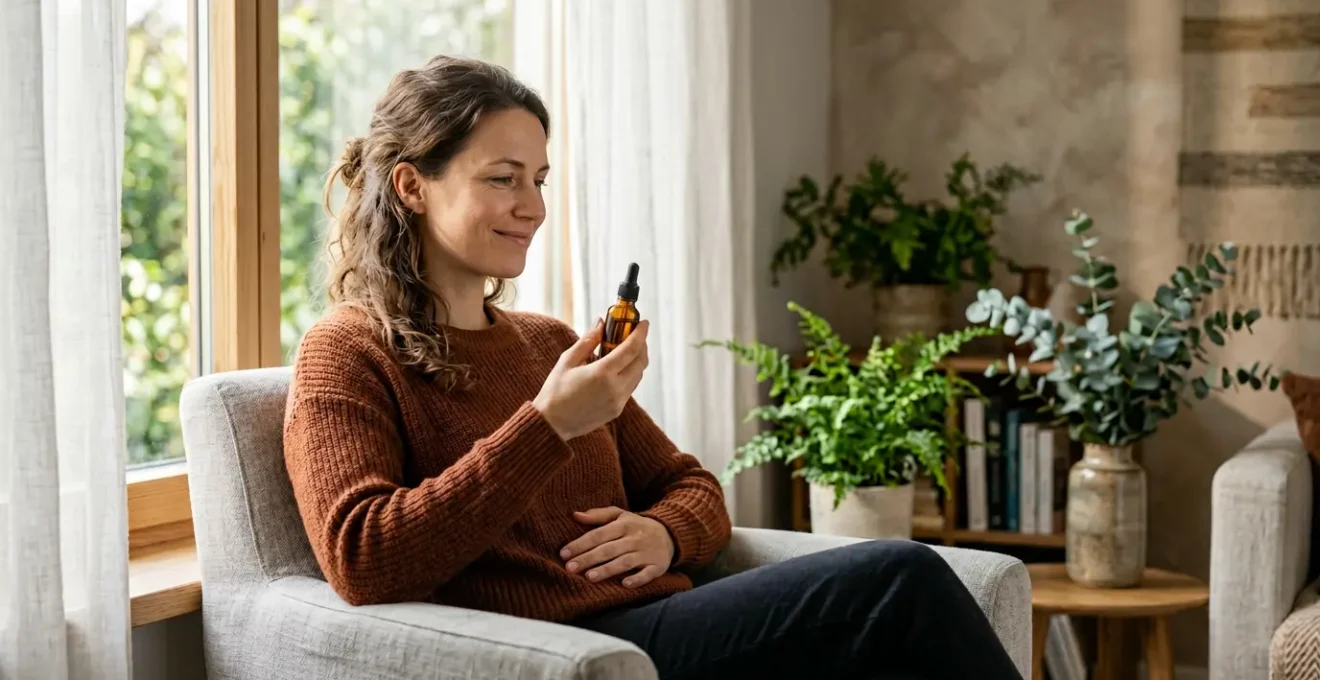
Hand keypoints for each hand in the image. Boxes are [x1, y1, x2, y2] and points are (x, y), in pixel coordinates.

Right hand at [533, 319, 649, 439]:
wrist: (552, 424)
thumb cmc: (555, 391)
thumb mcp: (568, 361)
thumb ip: (588, 340)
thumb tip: (601, 323)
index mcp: (602, 373)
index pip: (631, 348)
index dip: (641, 333)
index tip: (644, 323)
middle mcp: (615, 388)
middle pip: (640, 362)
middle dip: (642, 345)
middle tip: (634, 335)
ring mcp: (618, 401)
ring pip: (638, 375)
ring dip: (637, 360)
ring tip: (626, 349)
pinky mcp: (617, 410)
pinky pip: (630, 388)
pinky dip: (630, 374)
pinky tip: (618, 368)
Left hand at [560, 506, 673, 587]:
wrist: (670, 533)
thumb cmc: (636, 526)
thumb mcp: (620, 515)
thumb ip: (598, 515)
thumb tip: (575, 515)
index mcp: (624, 524)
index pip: (598, 534)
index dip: (580, 544)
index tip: (564, 553)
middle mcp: (634, 538)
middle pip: (608, 549)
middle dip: (588, 558)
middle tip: (570, 568)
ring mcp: (647, 553)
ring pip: (625, 562)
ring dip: (608, 569)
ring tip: (589, 577)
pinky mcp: (658, 566)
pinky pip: (647, 573)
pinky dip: (637, 579)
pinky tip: (624, 585)